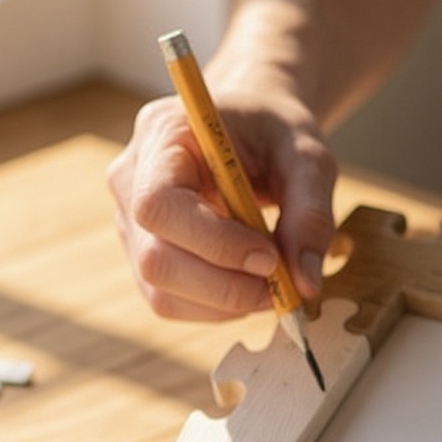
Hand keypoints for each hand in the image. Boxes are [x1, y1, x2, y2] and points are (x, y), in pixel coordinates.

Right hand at [107, 75, 336, 321]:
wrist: (253, 133)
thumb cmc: (276, 136)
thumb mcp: (308, 159)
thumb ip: (311, 215)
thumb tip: (305, 285)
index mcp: (160, 136)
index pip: (160, 205)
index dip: (214, 243)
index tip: (270, 258)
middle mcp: (130, 181)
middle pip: (156, 260)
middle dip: (225, 287)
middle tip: (282, 285)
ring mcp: (130, 224)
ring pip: (162, 292)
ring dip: (226, 303)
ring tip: (273, 284)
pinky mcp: (144, 258)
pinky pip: (172, 303)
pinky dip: (219, 308)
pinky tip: (250, 284)